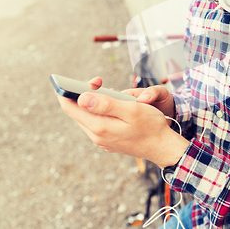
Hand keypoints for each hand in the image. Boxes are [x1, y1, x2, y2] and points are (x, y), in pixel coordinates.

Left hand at [56, 78, 189, 168]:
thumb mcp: (132, 110)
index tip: (69, 80)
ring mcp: (102, 141)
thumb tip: (81, 98)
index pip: (70, 108)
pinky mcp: (109, 142)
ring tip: (107, 91)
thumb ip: (106, 104)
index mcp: (100, 127)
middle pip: (77, 113)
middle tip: (98, 81)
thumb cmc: (151, 126)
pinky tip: (113, 106)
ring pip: (87, 118)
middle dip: (82, 95)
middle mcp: (97, 136)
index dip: (66, 92)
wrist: (163, 147)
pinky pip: (97, 124)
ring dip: (92, 103)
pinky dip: (100, 112)